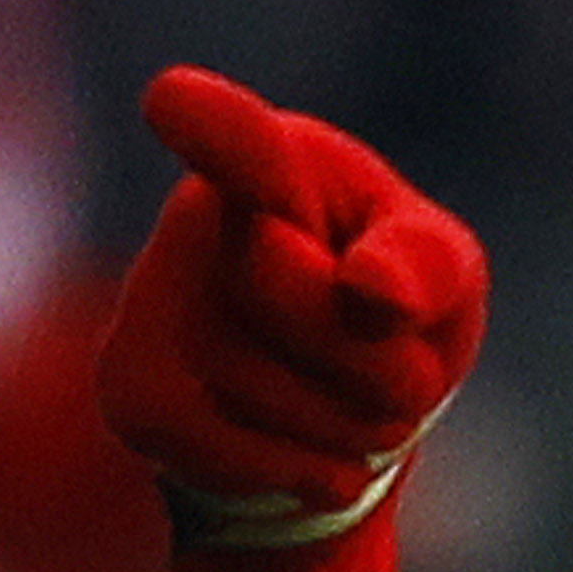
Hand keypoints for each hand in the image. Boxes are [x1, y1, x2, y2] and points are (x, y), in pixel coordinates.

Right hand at [98, 65, 487, 546]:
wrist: (328, 416)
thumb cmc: (394, 311)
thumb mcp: (442, 276)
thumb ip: (421, 266)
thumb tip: (369, 291)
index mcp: (283, 160)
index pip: (244, 144)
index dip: (214, 127)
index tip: (172, 100)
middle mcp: (202, 216)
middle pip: (302, 300)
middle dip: (388, 360)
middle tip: (398, 362)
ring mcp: (152, 304)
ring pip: (287, 396)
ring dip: (358, 425)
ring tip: (352, 403)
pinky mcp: (129, 392)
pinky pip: (250, 457)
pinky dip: (316, 471)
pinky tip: (322, 458)